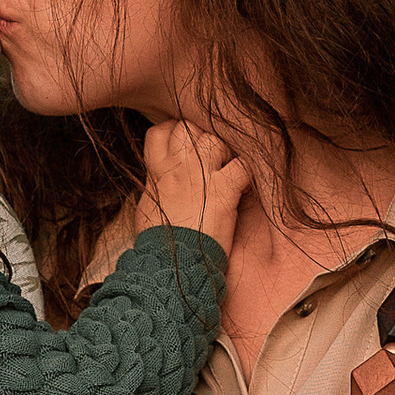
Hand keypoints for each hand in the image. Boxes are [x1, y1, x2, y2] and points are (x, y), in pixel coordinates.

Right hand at [142, 115, 251, 254]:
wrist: (171, 266)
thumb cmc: (158, 244)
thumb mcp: (148, 207)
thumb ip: (154, 183)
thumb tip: (157, 175)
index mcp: (158, 172)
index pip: (160, 131)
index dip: (173, 133)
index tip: (182, 146)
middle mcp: (179, 168)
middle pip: (188, 128)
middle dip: (200, 137)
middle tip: (209, 159)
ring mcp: (202, 177)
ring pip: (215, 139)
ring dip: (224, 152)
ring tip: (226, 171)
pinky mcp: (224, 191)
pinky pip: (243, 165)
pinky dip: (247, 174)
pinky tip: (243, 188)